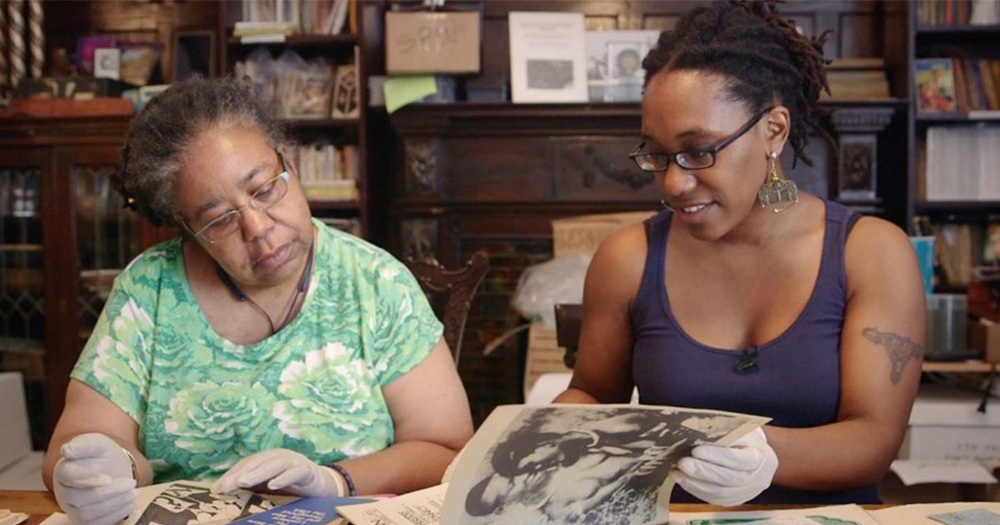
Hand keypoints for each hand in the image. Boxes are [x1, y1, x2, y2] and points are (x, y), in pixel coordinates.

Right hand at [53, 433, 136, 524]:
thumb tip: (66, 450)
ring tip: (134, 492)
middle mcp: (64, 492)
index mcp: (64, 471)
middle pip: (80, 498)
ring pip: (87, 514)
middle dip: (108, 492)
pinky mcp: (84, 521)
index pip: (70, 477)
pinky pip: (96, 524)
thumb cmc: (102, 454)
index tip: (108, 478)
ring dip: (114, 504)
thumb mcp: (97, 443)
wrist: (113, 468)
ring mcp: (72, 508)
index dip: (88, 479)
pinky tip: (130, 504)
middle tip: (131, 483)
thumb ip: (84, 444)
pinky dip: (115, 515)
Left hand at [211, 449, 343, 496]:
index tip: (217, 488)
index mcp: (267, 459)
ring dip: (258, 473)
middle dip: (241, 473)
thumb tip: (225, 491)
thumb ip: (253, 485)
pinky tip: (273, 485)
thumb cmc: (291, 485)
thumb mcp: (269, 485)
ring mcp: (294, 461)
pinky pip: (295, 472)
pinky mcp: (307, 470)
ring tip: (244, 482)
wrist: (321, 484)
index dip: (232, 474)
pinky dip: (284, 478)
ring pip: (274, 465)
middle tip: (226, 485)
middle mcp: (279, 456)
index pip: (246, 464)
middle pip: (257, 462)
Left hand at [671, 427, 777, 505]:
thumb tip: (697, 430)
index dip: (717, 456)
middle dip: (702, 471)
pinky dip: (695, 489)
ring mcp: (744, 493)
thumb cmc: (745, 438)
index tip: (696, 450)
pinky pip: (713, 498)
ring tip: (676, 472)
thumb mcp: (740, 430)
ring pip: (719, 492)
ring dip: (694, 483)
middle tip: (682, 463)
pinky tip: (682, 479)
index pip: (739, 459)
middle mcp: (756, 479)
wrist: (757, 456)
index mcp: (760, 458)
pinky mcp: (732, 500)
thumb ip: (724, 432)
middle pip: (728, 479)